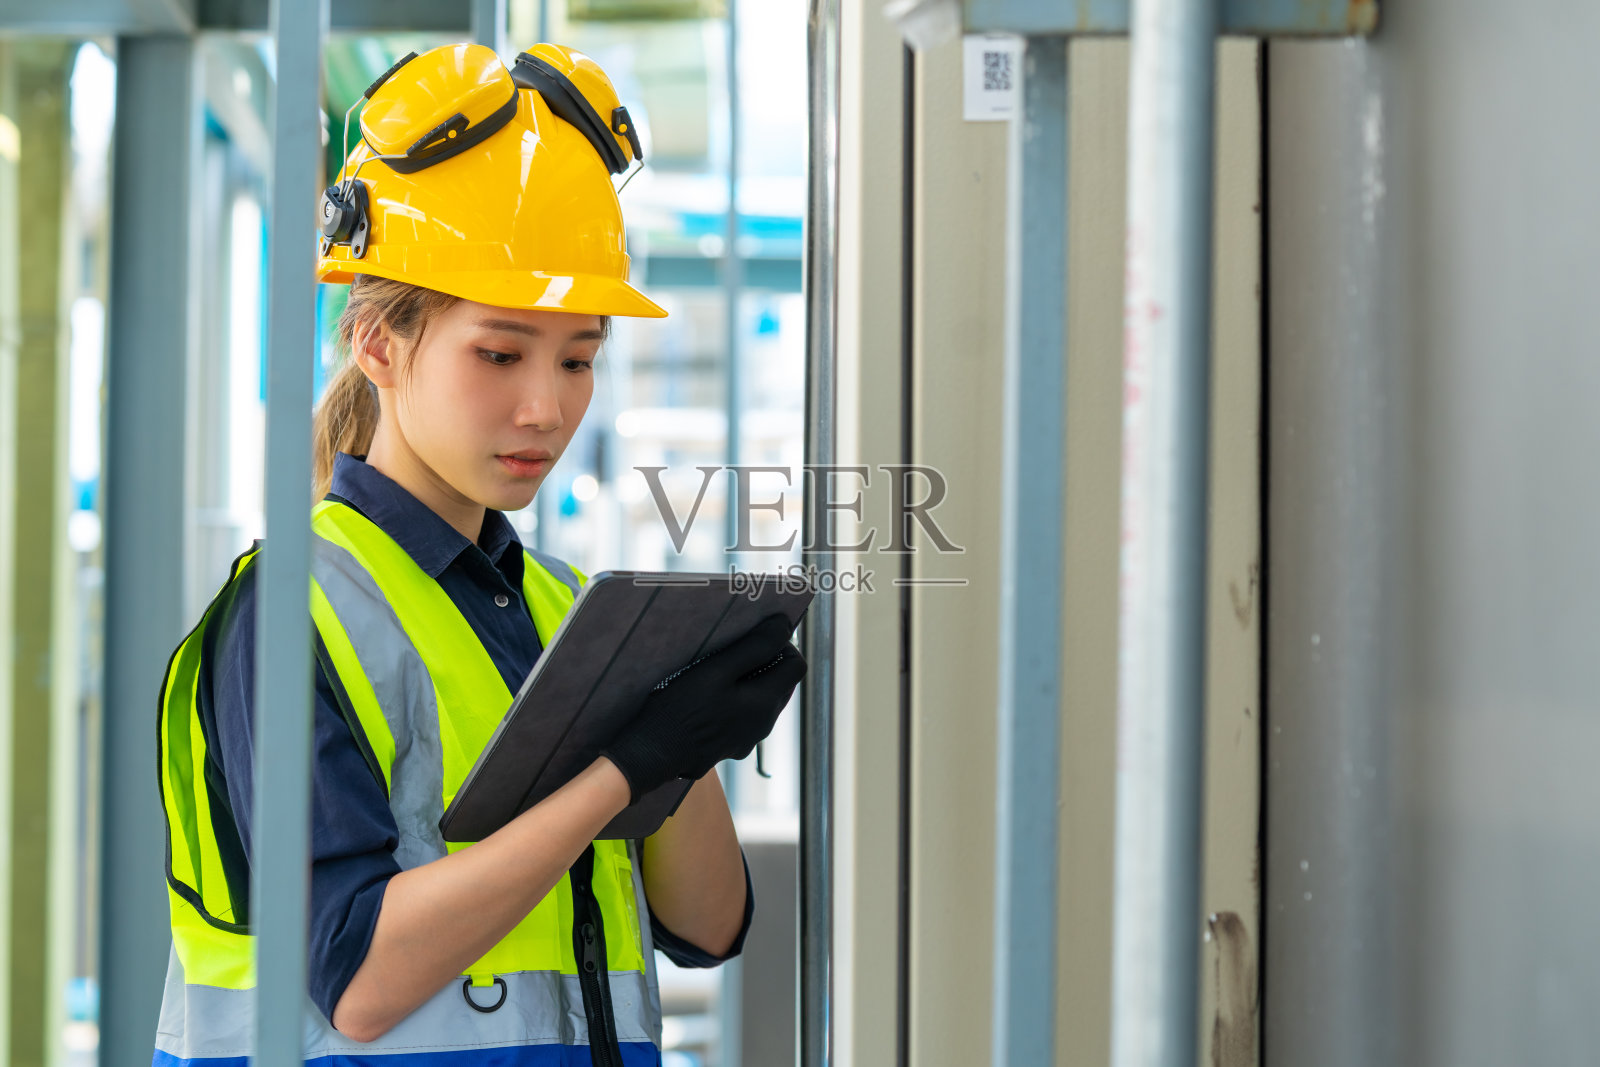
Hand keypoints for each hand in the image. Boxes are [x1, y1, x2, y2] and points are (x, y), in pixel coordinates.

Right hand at [599, 613, 807, 802]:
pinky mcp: (730, 747)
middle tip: (735, 649)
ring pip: (763, 701)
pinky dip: (737, 701)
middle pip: (782, 683)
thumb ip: (754, 648)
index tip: (756, 635)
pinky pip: (744, 717)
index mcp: (765, 704)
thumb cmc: (681, 709)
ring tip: (719, 671)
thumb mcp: (716, 670)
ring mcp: (747, 739)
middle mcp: (763, 725)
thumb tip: (783, 625)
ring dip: (751, 681)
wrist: (651, 754)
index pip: (797, 665)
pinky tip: (710, 697)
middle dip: (767, 662)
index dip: (782, 644)